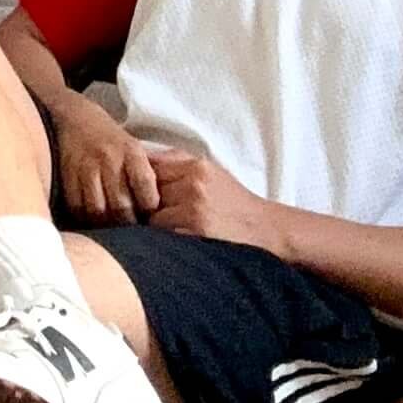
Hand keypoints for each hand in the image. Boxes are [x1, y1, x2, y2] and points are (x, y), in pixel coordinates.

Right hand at [52, 93, 160, 221]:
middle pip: (121, 205)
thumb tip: (155, 211)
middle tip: (128, 226)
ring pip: (98, 210)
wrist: (73, 115)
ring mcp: (86, 167)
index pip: (145, 185)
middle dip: (127, 222)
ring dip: (105, 224)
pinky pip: (76, 207)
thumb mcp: (132, 148)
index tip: (147, 214)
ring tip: (109, 225)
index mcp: (130, 151)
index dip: (149, 207)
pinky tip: (90, 218)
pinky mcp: (66, 175)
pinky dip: (84, 218)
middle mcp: (109, 158)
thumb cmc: (109, 139)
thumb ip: (143, 175)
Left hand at [149, 152, 287, 255]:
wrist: (265, 230)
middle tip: (146, 215)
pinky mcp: (196, 234)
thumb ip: (177, 162)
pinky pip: (163, 237)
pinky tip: (170, 243)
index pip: (149, 166)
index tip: (137, 191)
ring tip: (163, 231)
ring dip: (152, 226)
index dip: (140, 181)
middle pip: (146, 191)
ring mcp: (195, 210)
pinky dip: (162, 241)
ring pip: (151, 217)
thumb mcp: (210, 172)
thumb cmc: (233, 202)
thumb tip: (139, 158)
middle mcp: (194, 185)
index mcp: (196, 166)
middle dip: (143, 204)